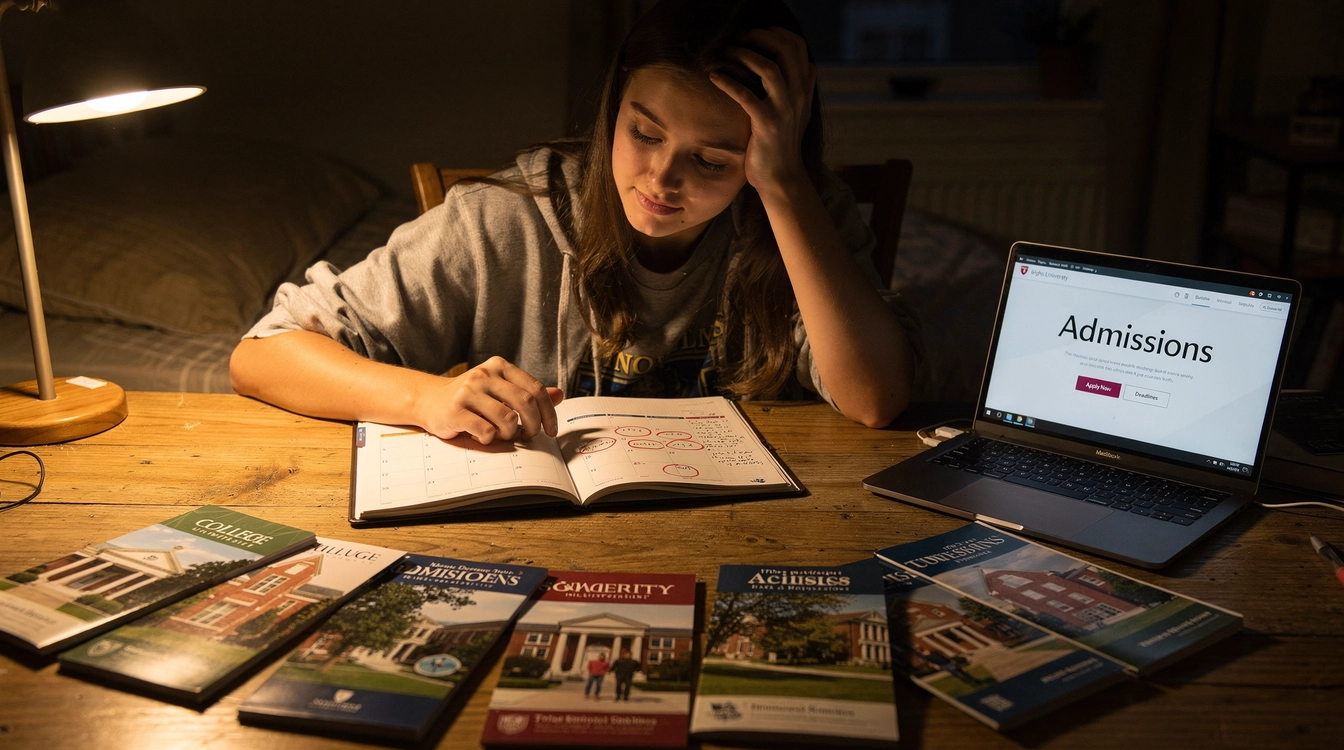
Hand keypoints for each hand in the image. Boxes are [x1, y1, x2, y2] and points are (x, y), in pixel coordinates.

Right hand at [415, 356, 562, 443]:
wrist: (430, 401)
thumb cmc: (471, 398)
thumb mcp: (500, 389)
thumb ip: (528, 392)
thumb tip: (559, 395)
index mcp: (499, 366)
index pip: (535, 389)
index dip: (548, 412)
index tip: (551, 430)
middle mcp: (484, 375)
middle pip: (526, 403)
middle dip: (534, 425)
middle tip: (530, 436)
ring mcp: (468, 392)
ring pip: (508, 419)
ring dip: (510, 434)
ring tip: (502, 435)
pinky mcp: (455, 411)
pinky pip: (486, 431)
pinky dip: (490, 440)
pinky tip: (483, 437)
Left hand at [709, 27, 816, 196]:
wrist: (781, 177)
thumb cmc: (784, 144)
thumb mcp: (801, 114)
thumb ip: (805, 89)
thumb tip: (811, 65)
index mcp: (803, 89)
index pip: (797, 46)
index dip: (776, 32)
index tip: (756, 33)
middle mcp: (797, 96)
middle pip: (785, 50)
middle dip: (760, 37)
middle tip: (739, 38)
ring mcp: (783, 110)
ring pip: (769, 69)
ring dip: (745, 55)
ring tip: (727, 53)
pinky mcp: (766, 124)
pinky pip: (746, 96)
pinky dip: (728, 82)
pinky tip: (715, 77)